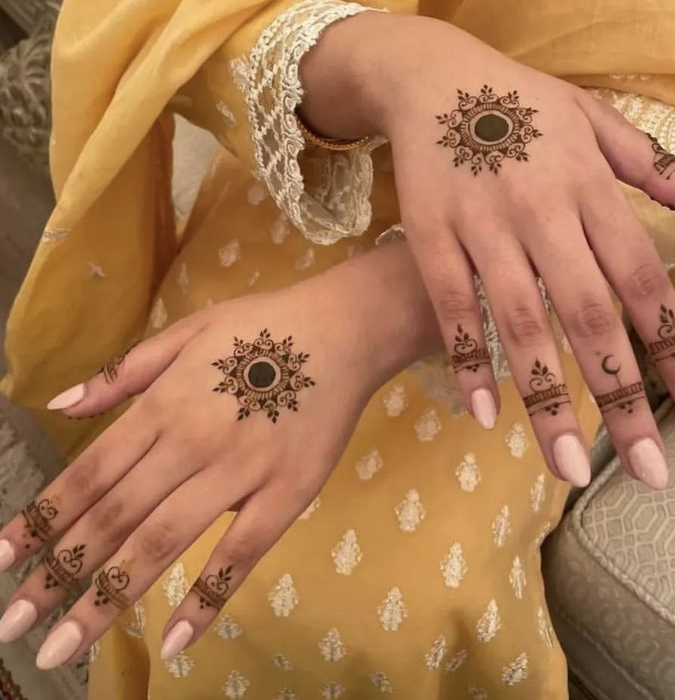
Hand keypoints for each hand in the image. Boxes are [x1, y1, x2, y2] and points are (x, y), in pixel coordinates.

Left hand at [0, 243, 435, 667]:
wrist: (342, 331)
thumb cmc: (260, 326)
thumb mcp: (186, 332)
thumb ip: (123, 372)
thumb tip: (59, 404)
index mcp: (163, 405)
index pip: (90, 472)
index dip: (41, 518)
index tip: (0, 561)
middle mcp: (190, 444)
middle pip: (115, 516)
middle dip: (57, 574)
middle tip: (12, 626)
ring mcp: (240, 474)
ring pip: (163, 542)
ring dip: (108, 597)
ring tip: (62, 646)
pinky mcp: (286, 496)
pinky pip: (241, 555)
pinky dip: (206, 598)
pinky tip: (174, 641)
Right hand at [300, 11, 674, 488]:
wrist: (431, 76)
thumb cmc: (520, 101)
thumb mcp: (595, 117)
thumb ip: (657, 167)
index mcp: (590, 185)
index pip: (643, 277)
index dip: (673, 344)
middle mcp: (542, 210)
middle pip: (589, 314)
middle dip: (622, 396)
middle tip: (649, 471)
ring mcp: (483, 226)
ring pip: (521, 322)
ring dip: (547, 399)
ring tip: (571, 468)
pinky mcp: (432, 235)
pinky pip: (453, 306)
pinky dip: (469, 359)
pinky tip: (484, 413)